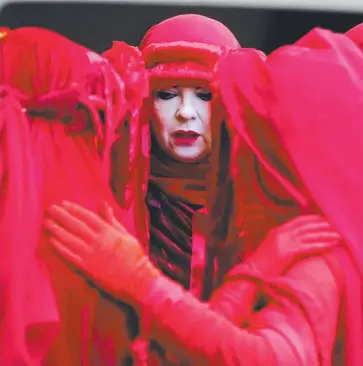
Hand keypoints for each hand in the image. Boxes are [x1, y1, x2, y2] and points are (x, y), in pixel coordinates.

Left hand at [43, 201, 159, 308]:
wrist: (138, 280)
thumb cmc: (134, 257)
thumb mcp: (126, 235)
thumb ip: (111, 220)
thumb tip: (102, 204)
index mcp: (109, 232)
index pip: (88, 217)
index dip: (75, 210)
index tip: (64, 204)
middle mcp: (98, 241)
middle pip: (76, 226)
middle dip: (61, 216)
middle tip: (49, 209)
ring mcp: (92, 254)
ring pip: (70, 239)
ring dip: (57, 230)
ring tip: (46, 222)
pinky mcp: (87, 268)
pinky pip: (70, 256)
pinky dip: (60, 248)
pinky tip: (51, 241)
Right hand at [229, 214, 341, 278]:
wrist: (252, 274)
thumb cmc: (262, 266)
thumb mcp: (272, 249)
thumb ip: (283, 243)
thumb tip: (298, 243)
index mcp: (276, 232)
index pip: (297, 221)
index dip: (312, 219)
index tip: (324, 220)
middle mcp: (279, 234)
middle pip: (304, 226)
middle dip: (321, 225)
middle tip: (334, 226)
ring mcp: (282, 242)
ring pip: (308, 235)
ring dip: (325, 234)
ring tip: (337, 235)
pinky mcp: (286, 252)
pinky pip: (307, 247)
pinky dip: (320, 245)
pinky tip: (330, 245)